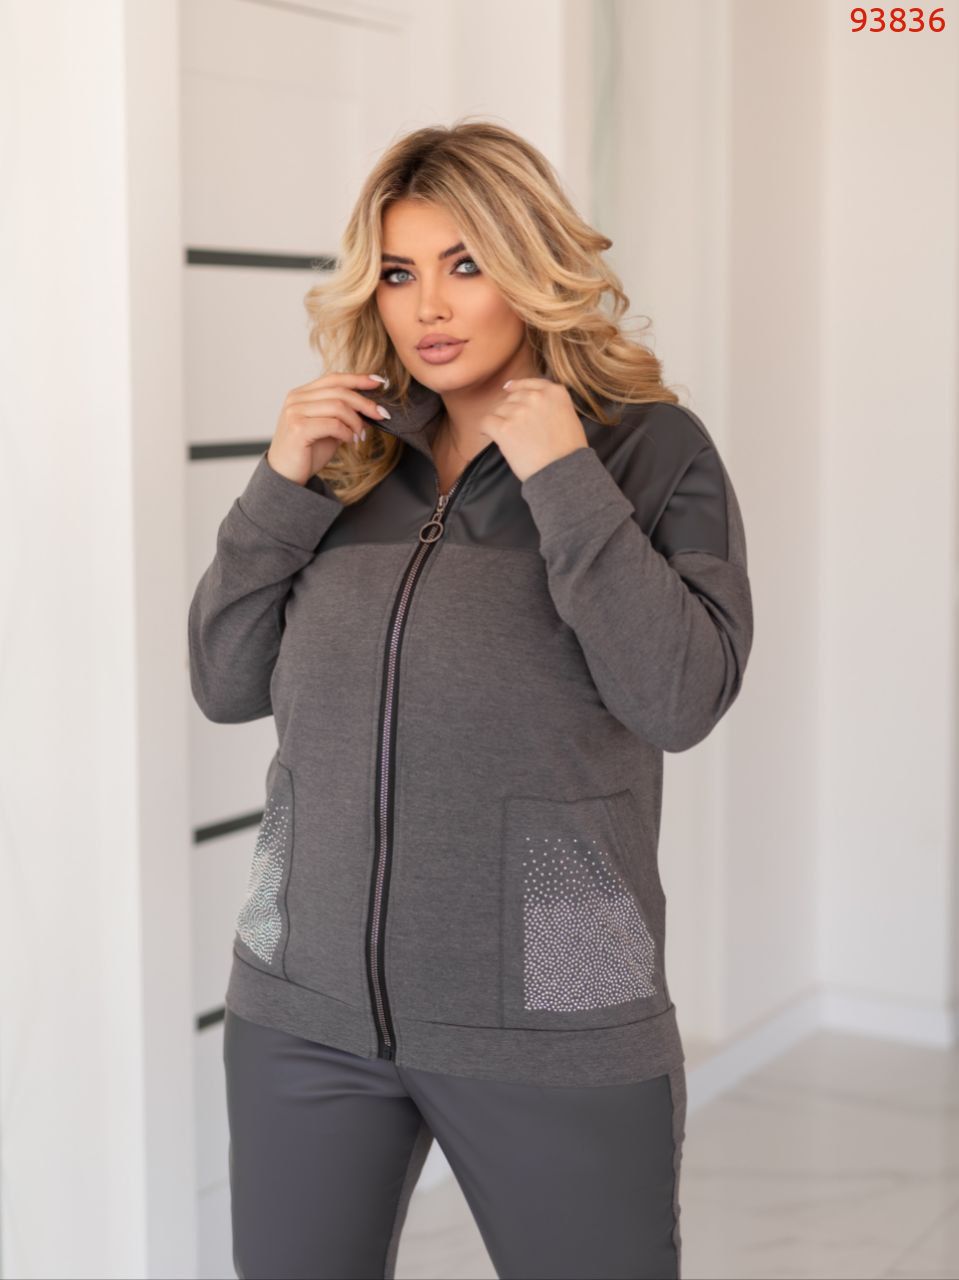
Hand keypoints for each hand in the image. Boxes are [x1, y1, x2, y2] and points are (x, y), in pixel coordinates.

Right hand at [267, 371, 389, 485]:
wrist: (286, 477)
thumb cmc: (306, 453)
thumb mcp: (329, 430)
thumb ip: (342, 416)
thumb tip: (369, 409)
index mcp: (302, 394)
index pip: (334, 379)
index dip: (358, 379)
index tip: (378, 382)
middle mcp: (296, 399)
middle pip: (339, 391)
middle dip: (365, 402)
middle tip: (381, 414)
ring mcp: (295, 412)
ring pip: (338, 406)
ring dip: (356, 421)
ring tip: (360, 435)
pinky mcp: (298, 428)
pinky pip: (333, 424)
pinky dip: (347, 432)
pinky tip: (349, 440)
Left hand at [479, 378, 588, 482]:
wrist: (563, 472)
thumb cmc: (569, 451)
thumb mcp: (569, 417)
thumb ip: (552, 404)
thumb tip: (532, 398)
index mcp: (555, 392)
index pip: (529, 383)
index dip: (517, 387)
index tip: (508, 390)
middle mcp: (536, 397)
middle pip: (512, 397)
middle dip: (511, 410)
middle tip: (517, 428)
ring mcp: (519, 412)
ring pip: (499, 409)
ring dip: (501, 421)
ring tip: (511, 438)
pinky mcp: (504, 428)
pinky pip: (486, 422)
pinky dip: (486, 429)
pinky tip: (490, 435)